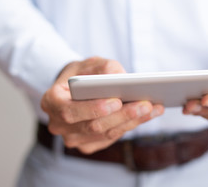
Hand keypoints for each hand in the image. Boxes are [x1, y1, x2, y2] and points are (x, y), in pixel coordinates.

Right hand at [41, 57, 163, 153]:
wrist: (77, 89)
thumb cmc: (83, 74)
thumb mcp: (90, 63)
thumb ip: (103, 68)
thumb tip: (119, 77)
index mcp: (52, 101)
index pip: (70, 111)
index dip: (94, 108)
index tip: (117, 101)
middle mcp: (59, 124)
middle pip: (93, 125)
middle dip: (123, 115)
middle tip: (146, 104)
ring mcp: (73, 138)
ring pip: (106, 134)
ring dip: (133, 121)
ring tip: (154, 108)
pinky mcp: (88, 144)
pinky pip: (111, 138)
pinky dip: (131, 125)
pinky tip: (149, 114)